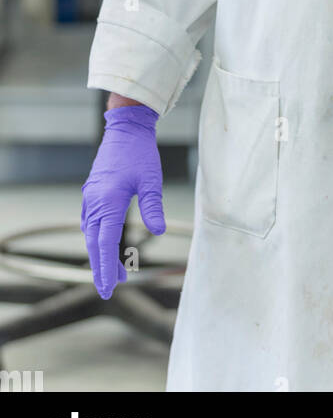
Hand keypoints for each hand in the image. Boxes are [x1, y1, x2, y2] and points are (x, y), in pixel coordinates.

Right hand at [81, 105, 164, 298]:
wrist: (125, 128)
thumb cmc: (140, 152)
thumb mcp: (151, 180)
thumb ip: (153, 207)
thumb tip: (158, 231)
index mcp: (108, 201)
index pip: (104, 243)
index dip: (106, 268)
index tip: (109, 288)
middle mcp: (95, 202)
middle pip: (94, 243)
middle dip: (101, 267)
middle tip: (110, 289)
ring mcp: (91, 197)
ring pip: (90, 233)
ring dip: (99, 253)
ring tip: (113, 270)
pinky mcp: (92, 192)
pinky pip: (90, 221)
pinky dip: (96, 237)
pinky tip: (103, 243)